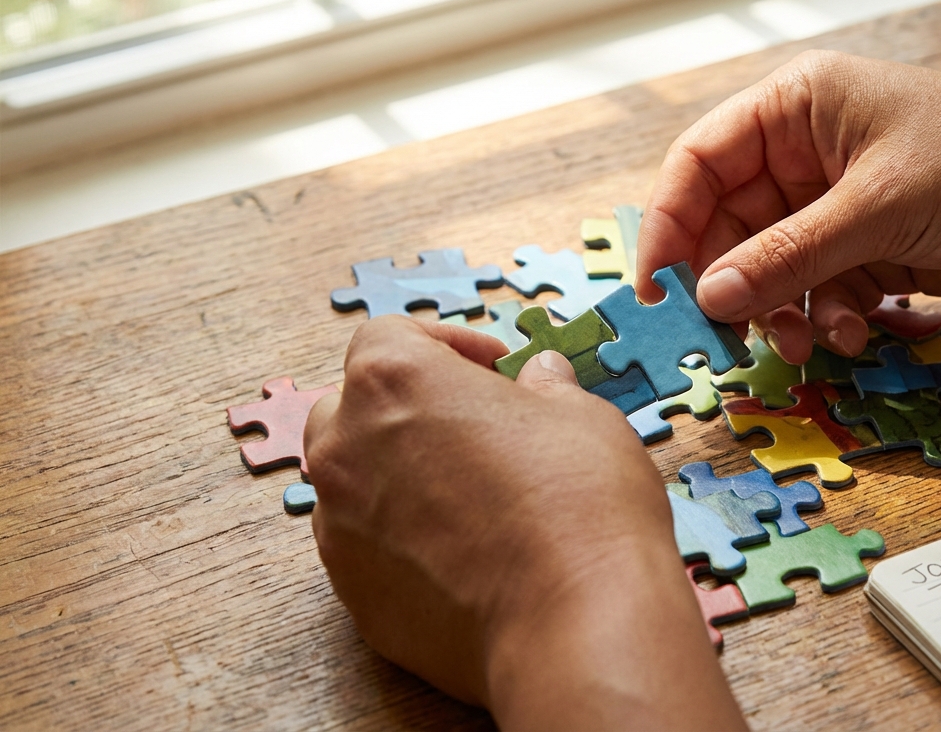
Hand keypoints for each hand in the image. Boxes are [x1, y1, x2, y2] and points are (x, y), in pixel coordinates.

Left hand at [304, 316, 744, 728]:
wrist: (575, 623)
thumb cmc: (581, 503)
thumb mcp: (582, 416)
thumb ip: (547, 389)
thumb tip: (540, 379)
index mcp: (393, 382)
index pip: (389, 337)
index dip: (446, 345)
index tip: (493, 367)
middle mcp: (346, 449)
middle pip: (353, 408)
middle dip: (406, 409)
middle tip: (475, 427)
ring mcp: (340, 529)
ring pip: (353, 485)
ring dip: (399, 478)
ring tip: (472, 498)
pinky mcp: (354, 597)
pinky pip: (369, 552)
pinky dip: (404, 544)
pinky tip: (467, 557)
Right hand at [638, 50, 940, 363]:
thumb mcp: (876, 209)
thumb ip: (786, 257)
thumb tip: (710, 297)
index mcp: (798, 106)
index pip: (700, 162)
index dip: (669, 224)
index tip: (658, 289)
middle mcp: (808, 153)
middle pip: (731, 226)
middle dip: (737, 283)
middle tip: (736, 336)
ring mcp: (839, 204)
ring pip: (773, 268)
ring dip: (785, 311)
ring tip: (810, 344)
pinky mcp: (871, 249)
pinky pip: (819, 291)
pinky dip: (829, 317)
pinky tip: (859, 331)